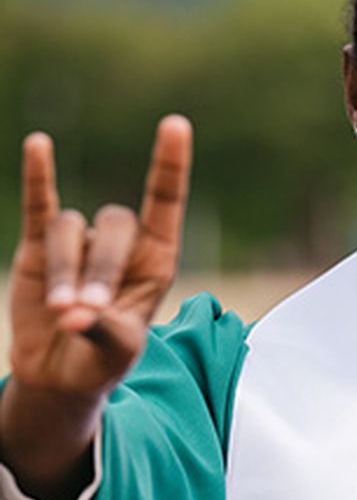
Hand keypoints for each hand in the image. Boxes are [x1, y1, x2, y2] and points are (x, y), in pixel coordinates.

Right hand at [0, 116, 191, 499]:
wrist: (62, 375)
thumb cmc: (103, 361)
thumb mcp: (117, 352)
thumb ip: (103, 330)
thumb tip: (74, 315)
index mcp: (157, 259)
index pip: (166, 202)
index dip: (170, 163)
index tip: (175, 124)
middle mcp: (122, 243)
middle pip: (114, 225)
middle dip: (99, 269)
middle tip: (86, 312)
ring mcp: (80, 242)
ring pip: (70, 231)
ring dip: (66, 270)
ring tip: (64, 313)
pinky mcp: (38, 248)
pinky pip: (40, 205)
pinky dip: (38, 176)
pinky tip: (39, 144)